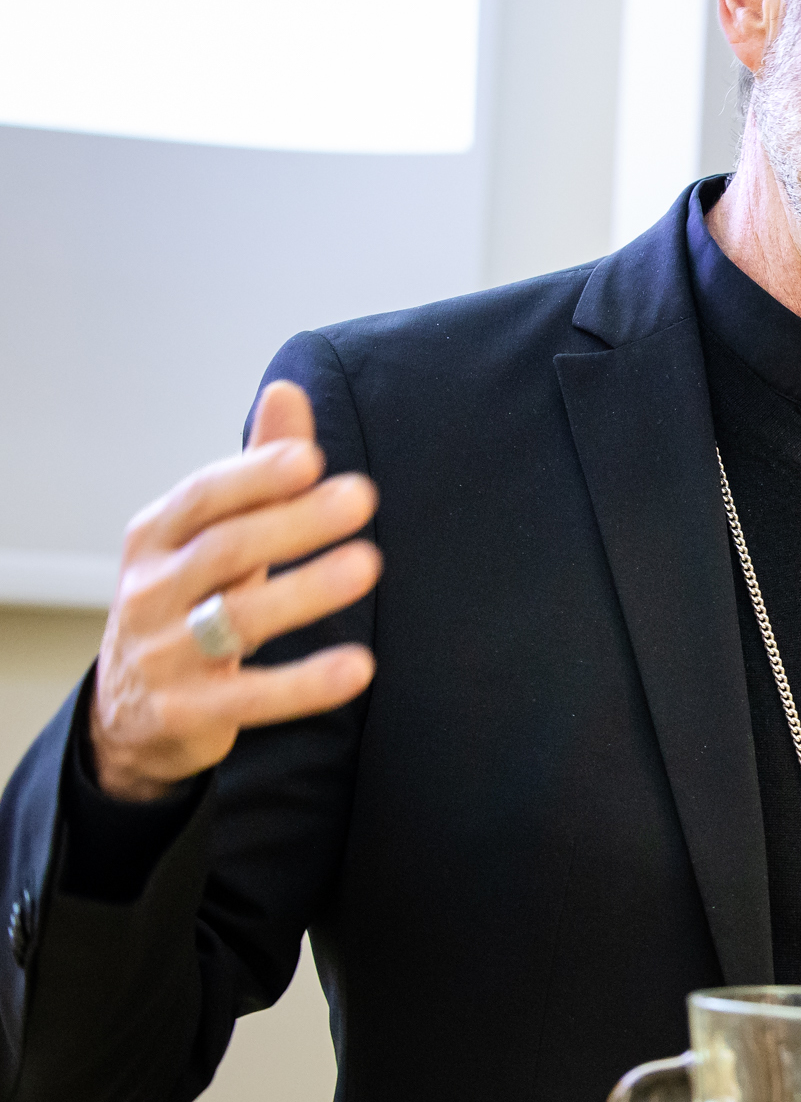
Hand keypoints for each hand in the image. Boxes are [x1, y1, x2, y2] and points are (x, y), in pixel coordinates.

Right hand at [88, 381, 380, 802]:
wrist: (131, 710)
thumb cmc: (187, 599)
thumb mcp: (206, 535)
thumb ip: (255, 471)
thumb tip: (288, 389)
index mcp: (156, 537)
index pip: (203, 498)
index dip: (254, 476)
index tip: (310, 457)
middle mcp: (151, 591)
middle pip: (225, 550)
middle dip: (293, 522)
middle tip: (362, 496)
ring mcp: (166, 654)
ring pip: (237, 619)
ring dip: (305, 590)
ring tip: (368, 565)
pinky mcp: (190, 712)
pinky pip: (253, 697)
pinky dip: (305, 683)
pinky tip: (359, 667)